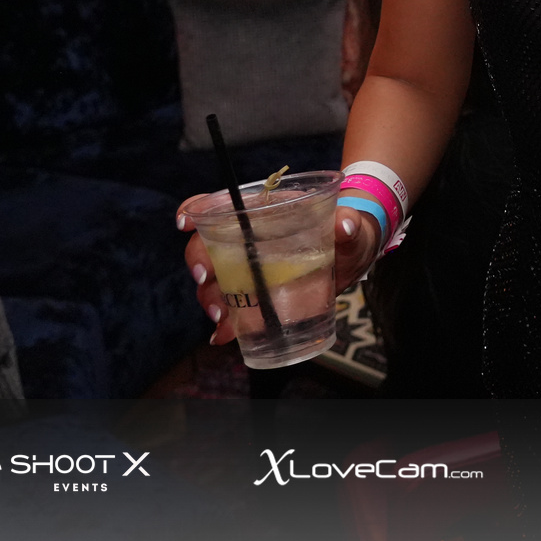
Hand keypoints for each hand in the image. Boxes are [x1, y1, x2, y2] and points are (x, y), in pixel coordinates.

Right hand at [179, 204, 379, 346]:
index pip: (219, 205)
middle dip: (200, 264)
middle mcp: (248, 240)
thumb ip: (348, 223)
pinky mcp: (258, 294)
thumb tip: (345, 225)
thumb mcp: (351, 226)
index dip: (197, 209)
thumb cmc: (348, 231)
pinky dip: (227, 324)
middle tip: (208, 282)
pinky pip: (234, 308)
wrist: (355, 257)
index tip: (186, 223)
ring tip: (221, 316)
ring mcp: (250, 268)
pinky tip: (224, 335)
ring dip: (211, 298)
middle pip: (207, 246)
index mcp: (264, 213)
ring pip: (215, 281)